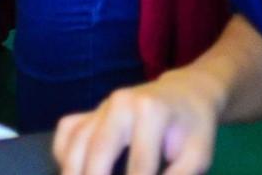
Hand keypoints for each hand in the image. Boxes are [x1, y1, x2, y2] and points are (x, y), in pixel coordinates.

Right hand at [53, 67, 224, 174]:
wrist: (182, 94)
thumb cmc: (193, 129)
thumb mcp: (197, 156)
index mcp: (150, 112)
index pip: (140, 165)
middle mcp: (119, 103)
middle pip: (98, 151)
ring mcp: (100, 106)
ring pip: (76, 142)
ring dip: (73, 171)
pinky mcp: (90, 110)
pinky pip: (67, 132)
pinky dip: (64, 155)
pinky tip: (72, 171)